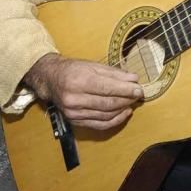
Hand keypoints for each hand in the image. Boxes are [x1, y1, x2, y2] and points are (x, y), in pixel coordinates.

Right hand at [25, 54, 142, 129]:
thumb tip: (134, 79)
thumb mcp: (93, 65)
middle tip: (138, 95)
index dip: (126, 90)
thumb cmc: (73, 70)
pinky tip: (124, 113)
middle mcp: (74, 98)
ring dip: (122, 109)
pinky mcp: (75, 121)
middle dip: (127, 99)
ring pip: (105, 115)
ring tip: (132, 102)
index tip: (139, 89)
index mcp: (79, 80)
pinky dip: (115, 120)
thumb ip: (114, 73)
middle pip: (108, 103)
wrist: (51, 80)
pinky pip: (99, 124)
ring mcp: (74, 112)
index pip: (108, 88)